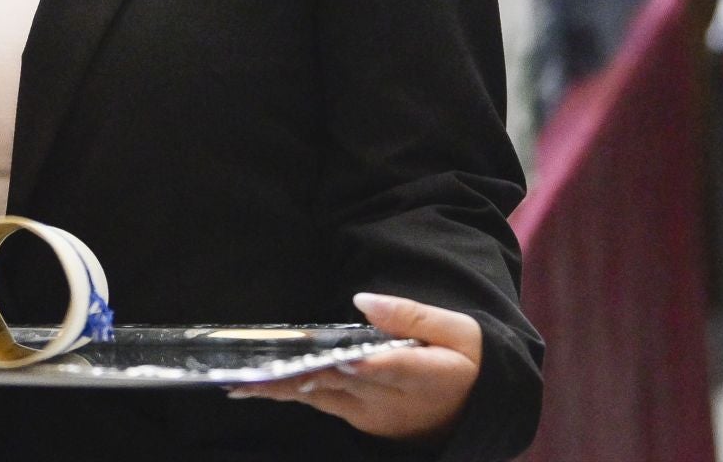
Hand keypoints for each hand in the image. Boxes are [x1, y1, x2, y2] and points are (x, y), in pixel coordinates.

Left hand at [228, 293, 481, 445]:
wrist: (479, 408)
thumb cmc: (469, 360)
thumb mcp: (459, 330)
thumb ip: (411, 315)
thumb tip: (362, 300)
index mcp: (425, 377)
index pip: (379, 368)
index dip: (347, 363)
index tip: (318, 358)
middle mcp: (394, 404)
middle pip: (339, 384)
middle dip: (296, 376)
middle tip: (253, 370)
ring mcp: (376, 418)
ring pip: (324, 398)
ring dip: (284, 389)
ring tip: (243, 381)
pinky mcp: (364, 423)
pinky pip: (326, 404)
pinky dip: (294, 393)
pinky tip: (261, 386)